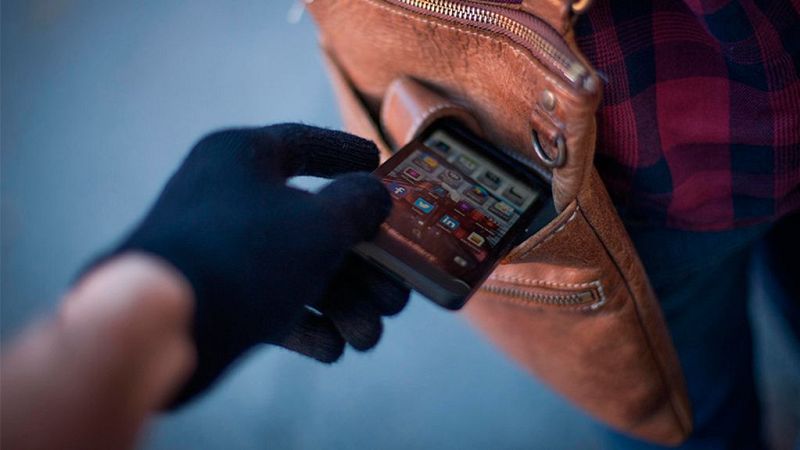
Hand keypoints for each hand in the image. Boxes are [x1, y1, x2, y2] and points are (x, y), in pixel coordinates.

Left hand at [93, 124, 408, 404]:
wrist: (160, 324)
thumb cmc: (245, 254)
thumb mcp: (319, 222)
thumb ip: (359, 204)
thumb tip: (374, 195)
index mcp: (243, 159)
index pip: (303, 143)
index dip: (344, 152)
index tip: (377, 161)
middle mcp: (229, 199)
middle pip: (314, 224)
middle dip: (364, 265)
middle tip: (397, 292)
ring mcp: (222, 251)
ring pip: (298, 271)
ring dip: (342, 305)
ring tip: (369, 335)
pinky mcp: (216, 300)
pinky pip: (271, 305)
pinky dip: (305, 326)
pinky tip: (334, 347)